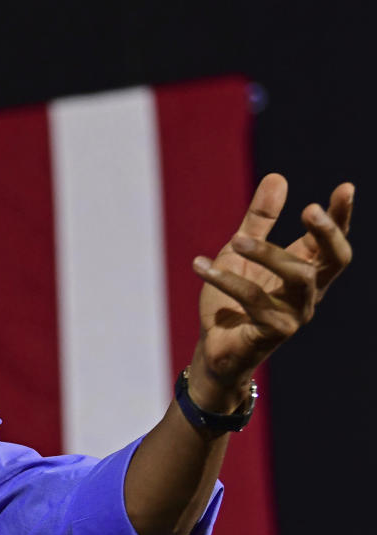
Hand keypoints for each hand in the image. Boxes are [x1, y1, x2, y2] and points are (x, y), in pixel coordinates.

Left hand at [188, 173, 353, 410]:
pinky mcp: (273, 332)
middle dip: (326, 232)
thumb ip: (259, 220)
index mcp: (305, 271)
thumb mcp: (241, 252)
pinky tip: (199, 265)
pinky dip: (224, 279)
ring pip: (297, 277)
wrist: (214, 347)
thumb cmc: (232, 300)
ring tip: (236, 240)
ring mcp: (295, 314)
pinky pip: (252, 299)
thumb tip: (278, 177)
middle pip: (334, 260)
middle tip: (309, 209)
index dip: (341, 216)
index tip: (345, 187)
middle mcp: (309, 293)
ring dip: (268, 253)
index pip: (332, 241)